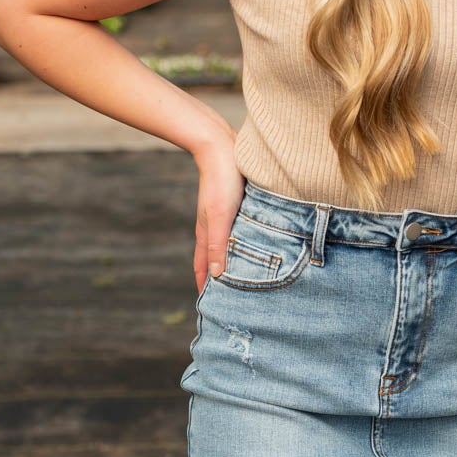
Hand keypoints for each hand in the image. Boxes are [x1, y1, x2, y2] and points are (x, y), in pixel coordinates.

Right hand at [194, 133, 244, 294]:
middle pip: (214, 261)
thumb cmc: (223, 182)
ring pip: (226, 248)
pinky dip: (241, 247)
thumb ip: (219, 246)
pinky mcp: (234, 207)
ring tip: (242, 280)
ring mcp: (223, 218)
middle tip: (228, 301)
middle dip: (218, 281)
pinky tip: (252, 248)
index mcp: (207, 235)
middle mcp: (213, 229)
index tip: (210, 310)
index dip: (205, 289)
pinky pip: (237, 234)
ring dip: (231, 264)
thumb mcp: (221, 217)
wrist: (222, 147)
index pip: (203, 270)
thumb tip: (217, 276)